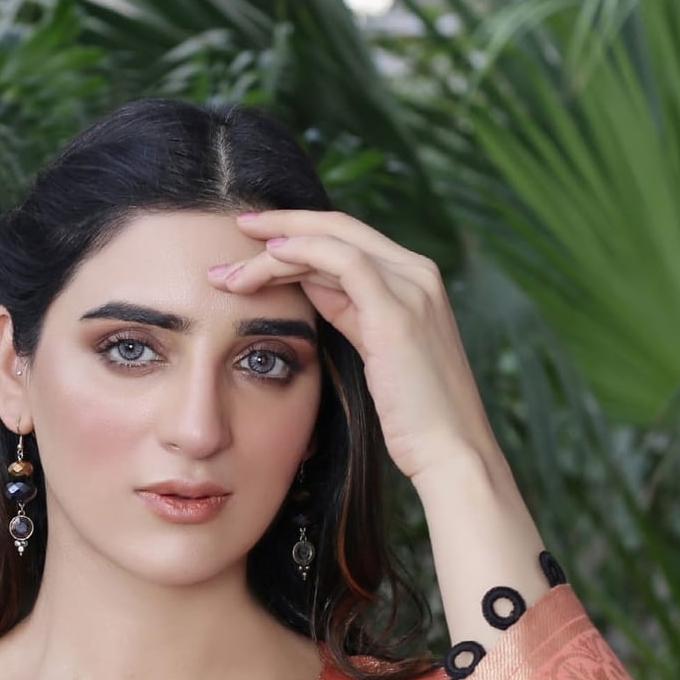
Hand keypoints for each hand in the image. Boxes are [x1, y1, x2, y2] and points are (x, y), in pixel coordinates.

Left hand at [208, 208, 502, 485]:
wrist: (450, 451)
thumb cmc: (413, 417)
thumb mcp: (375, 352)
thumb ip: (349, 312)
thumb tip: (307, 283)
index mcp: (414, 281)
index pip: (348, 240)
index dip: (297, 236)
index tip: (251, 248)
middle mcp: (417, 273)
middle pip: (337, 228)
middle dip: (278, 229)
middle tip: (230, 240)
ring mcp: (411, 286)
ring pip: (331, 240)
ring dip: (273, 250)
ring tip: (229, 274)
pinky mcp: (397, 309)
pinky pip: (340, 261)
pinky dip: (299, 253)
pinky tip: (266, 262)